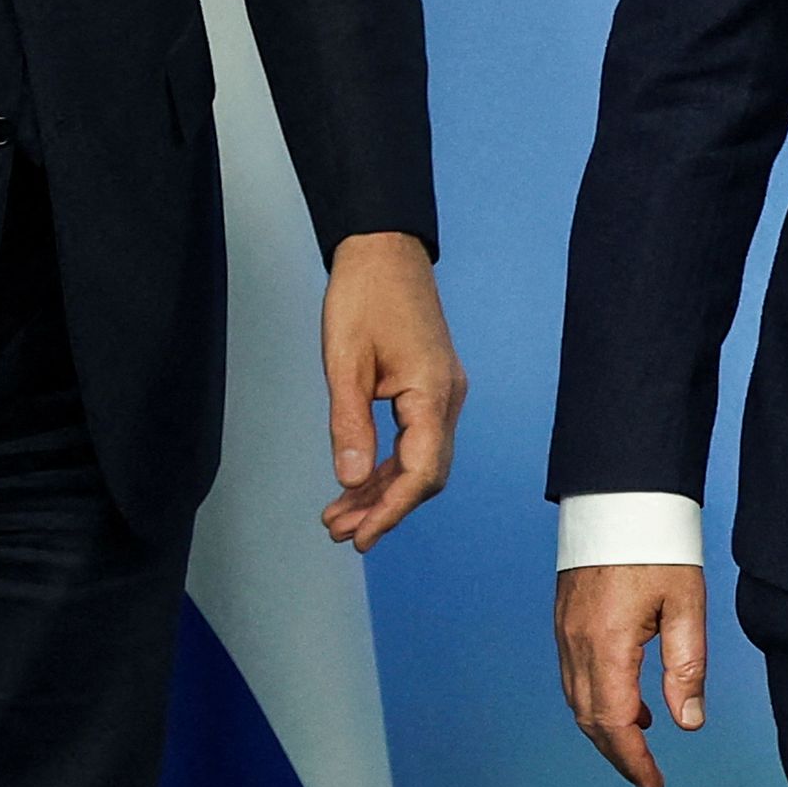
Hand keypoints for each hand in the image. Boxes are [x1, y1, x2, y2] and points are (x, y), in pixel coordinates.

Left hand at [319, 232, 465, 550]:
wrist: (383, 249)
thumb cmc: (365, 294)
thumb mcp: (345, 361)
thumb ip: (350, 424)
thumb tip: (351, 481)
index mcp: (432, 391)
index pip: (422, 471)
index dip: (391, 510)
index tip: (361, 537)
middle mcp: (447, 396)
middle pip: (425, 473)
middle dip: (385, 508)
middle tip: (340, 532)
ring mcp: (443, 391)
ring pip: (420, 459)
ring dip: (383, 490)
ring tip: (340, 516)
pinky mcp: (431, 386)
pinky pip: (416, 438)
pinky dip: (389, 465)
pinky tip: (360, 480)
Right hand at [555, 562, 708, 786]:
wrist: (621, 491)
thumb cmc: (657, 540)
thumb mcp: (687, 604)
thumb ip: (686, 667)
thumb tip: (688, 723)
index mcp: (607, 644)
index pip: (616, 723)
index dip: (635, 762)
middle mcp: (576, 642)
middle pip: (590, 720)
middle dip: (619, 754)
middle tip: (648, 777)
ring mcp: (565, 629)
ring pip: (578, 699)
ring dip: (606, 727)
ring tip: (643, 739)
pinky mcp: (564, 617)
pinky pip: (574, 674)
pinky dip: (597, 698)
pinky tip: (628, 697)